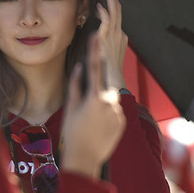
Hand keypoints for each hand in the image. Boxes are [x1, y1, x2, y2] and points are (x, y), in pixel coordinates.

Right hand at [61, 34, 125, 178]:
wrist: (85, 158)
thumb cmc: (72, 133)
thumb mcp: (70, 107)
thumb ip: (76, 84)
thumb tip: (80, 67)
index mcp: (94, 97)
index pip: (94, 67)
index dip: (95, 50)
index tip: (96, 34)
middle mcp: (110, 102)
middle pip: (103, 86)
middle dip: (95, 92)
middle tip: (84, 112)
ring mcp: (118, 112)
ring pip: (109, 100)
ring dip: (99, 106)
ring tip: (89, 125)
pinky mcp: (123, 121)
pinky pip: (114, 111)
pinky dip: (106, 115)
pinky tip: (96, 129)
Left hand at [96, 0, 127, 89]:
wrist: (112, 83)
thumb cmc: (107, 72)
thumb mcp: (105, 56)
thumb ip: (100, 46)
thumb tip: (94, 39)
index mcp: (120, 37)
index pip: (117, 16)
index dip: (111, 4)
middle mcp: (119, 34)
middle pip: (119, 10)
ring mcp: (115, 37)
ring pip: (116, 11)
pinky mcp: (108, 40)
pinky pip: (108, 22)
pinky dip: (104, 12)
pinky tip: (97, 6)